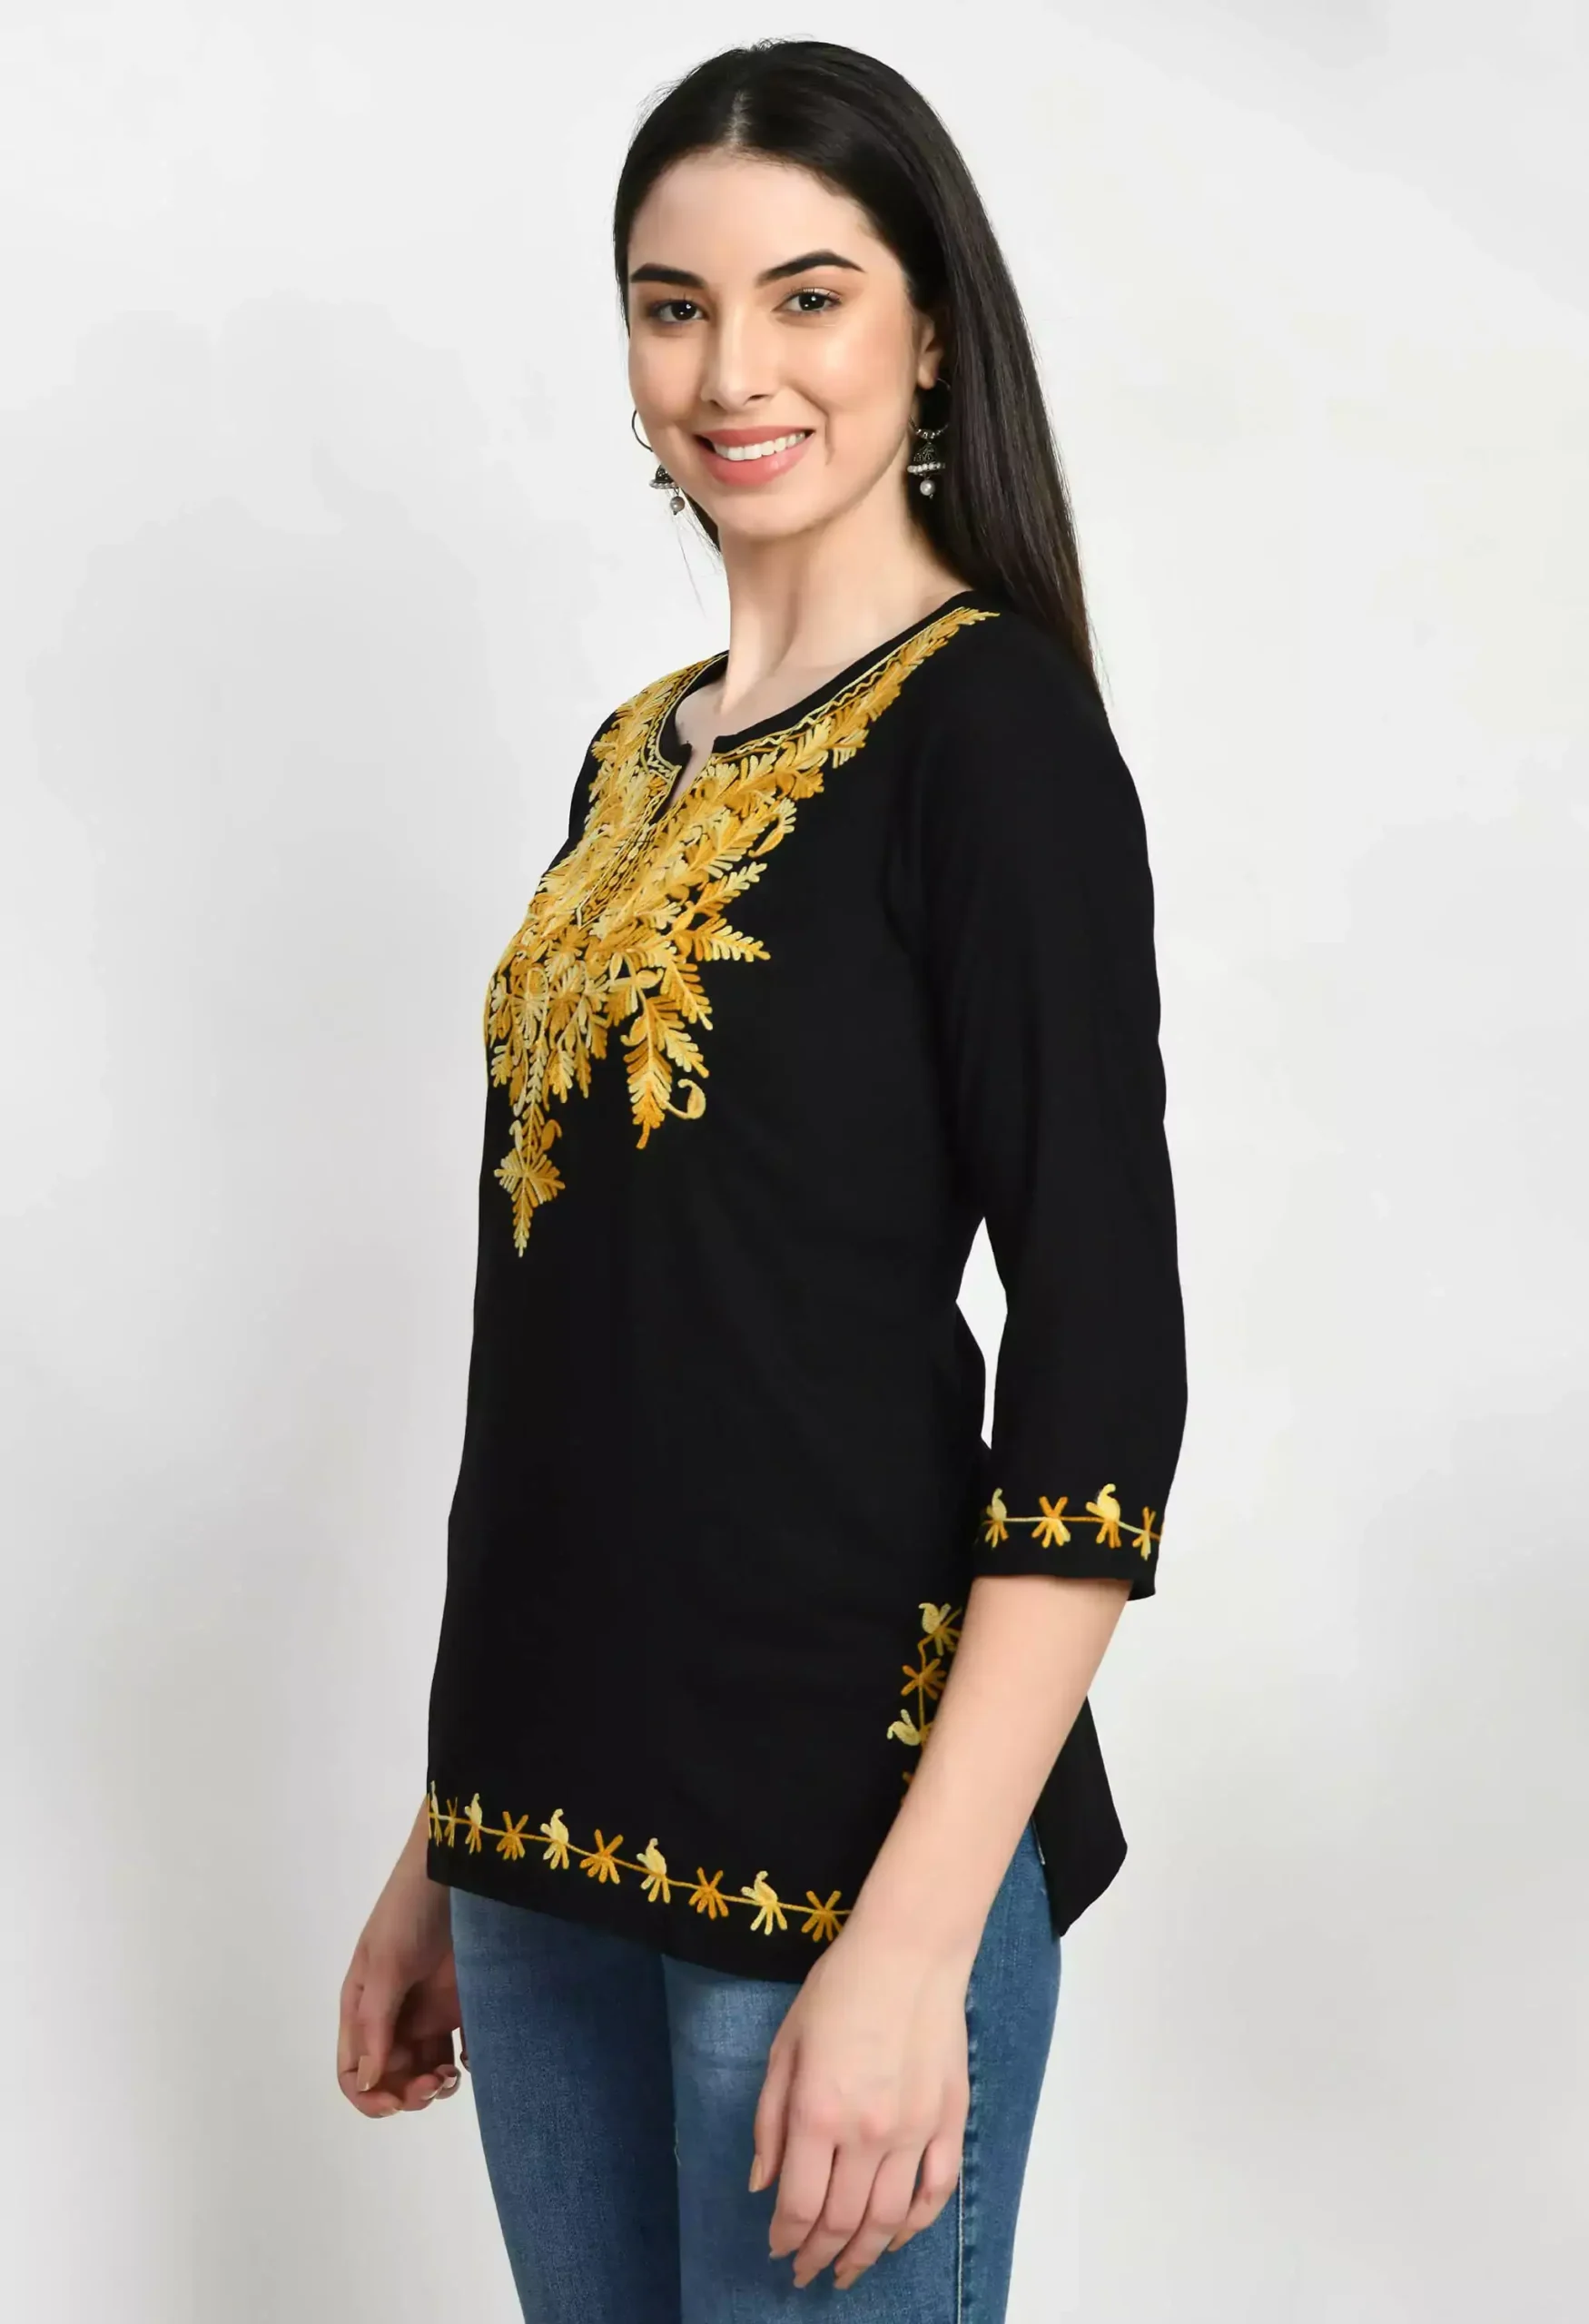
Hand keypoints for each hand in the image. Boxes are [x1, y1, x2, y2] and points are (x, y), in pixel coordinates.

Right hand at [337, 1808, 465, 2117]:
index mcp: (363, 2007)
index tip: (396, 2103)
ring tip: (453, 2074)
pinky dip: (468, 2064)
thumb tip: (369, 2083)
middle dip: (409, 2093)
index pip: (354, 2070)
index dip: (369, 2097)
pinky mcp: (464, 2002)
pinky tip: (474, 2056)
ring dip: (436, 2085)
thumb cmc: (411, 1909)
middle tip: (435, 2083)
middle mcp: (393, 2014)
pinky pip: (463, 2049)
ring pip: (426, 2070)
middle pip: (392, 2077)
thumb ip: (377, 2023)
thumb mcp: (387, 1963)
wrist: (462, 1868)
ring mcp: (430, 2009)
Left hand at [749, 1919, 972, 2291]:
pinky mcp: (950, 2121)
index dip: (787, 2238)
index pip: (800, 2203)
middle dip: (820, 2255)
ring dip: (865, 2254)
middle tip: (807, 2273)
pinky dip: (915, 2225)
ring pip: (890, 2219)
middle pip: (843, 2221)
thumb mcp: (785, 2046)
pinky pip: (936, 2192)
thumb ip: (770, 2119)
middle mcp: (868, 2133)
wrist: (909, 1952)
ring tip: (847, 2271)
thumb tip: (762, 2183)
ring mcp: (916, 2131)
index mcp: (819, 2112)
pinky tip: (896, 2238)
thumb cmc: (838, 1989)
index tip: (778, 2251)